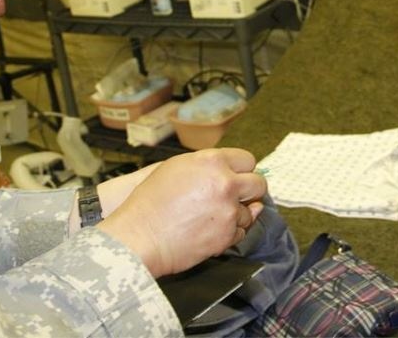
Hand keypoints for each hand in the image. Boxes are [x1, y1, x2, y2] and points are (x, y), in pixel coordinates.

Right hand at [95, 148, 266, 277]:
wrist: (139, 236)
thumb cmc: (150, 202)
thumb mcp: (176, 168)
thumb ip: (208, 166)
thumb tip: (231, 172)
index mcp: (212, 161)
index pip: (247, 160)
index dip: (242, 170)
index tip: (238, 177)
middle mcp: (225, 183)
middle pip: (258, 184)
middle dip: (251, 191)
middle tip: (238, 197)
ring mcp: (229, 210)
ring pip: (250, 212)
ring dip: (237, 215)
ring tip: (212, 217)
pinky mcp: (228, 235)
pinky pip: (241, 232)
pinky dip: (230, 233)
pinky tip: (211, 230)